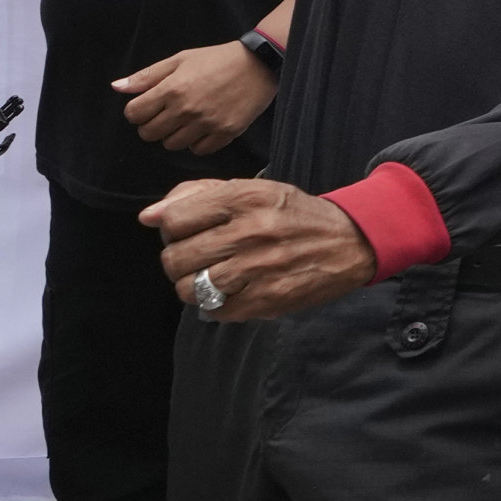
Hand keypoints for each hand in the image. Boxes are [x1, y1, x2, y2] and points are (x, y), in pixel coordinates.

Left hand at [115, 39, 278, 153]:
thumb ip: (147, 76)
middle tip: (166, 114)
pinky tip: (203, 128)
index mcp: (172, 89)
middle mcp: (186, 109)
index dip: (137, 111)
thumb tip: (117, 87)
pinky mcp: (225, 133)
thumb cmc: (217, 59)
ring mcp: (207, 123)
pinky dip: (197, 142)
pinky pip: (198, 150)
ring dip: (174, 135)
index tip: (148, 106)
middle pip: (149, 133)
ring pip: (172, 145)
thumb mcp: (180, 59)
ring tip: (186, 121)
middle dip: (152, 125)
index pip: (134, 114)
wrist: (260, 64)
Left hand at [143, 178, 378, 322]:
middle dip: (180, 260)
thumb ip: (197, 195)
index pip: (175, 220)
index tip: (189, 232)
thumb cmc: (293, 214)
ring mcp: (258, 268)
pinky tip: (233, 291)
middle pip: (176, 258)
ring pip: (189, 288)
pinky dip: (216, 304)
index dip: (173, 229)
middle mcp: (251, 231)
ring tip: (212, 277)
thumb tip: (148, 217)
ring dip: (194, 285)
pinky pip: (214, 310)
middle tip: (200, 257)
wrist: (352, 241)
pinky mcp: (267, 299)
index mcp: (245, 197)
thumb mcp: (253, 190)